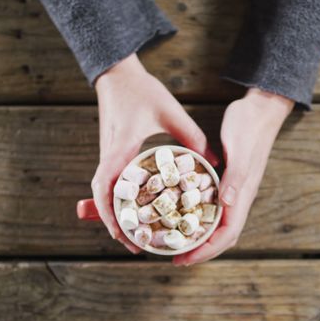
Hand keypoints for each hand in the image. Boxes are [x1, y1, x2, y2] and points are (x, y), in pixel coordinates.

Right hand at [91, 54, 218, 253]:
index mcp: (120, 147)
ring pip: (105, 193)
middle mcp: (109, 155)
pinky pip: (112, 183)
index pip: (106, 186)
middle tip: (134, 245)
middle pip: (102, 198)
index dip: (112, 213)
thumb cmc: (142, 91)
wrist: (117, 75)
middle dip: (115, 223)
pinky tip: (135, 210)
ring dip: (116, 214)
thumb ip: (194, 137)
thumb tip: (217, 162)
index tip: (125, 233)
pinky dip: (119, 200)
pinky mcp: (111, 154)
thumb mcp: (171, 113)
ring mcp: (108, 155)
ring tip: (134, 235)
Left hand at [173, 88, 293, 264]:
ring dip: (199, 236)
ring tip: (177, 242)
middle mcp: (239, 196)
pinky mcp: (228, 180)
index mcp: (244, 194)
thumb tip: (228, 203)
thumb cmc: (250, 126)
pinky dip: (198, 216)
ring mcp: (234, 189)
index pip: (227, 233)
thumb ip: (236, 176)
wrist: (260, 109)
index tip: (185, 258)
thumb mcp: (240, 150)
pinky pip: (212, 206)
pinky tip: (181, 213)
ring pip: (218, 223)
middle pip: (223, 235)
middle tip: (175, 257)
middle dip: (200, 250)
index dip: (206, 250)